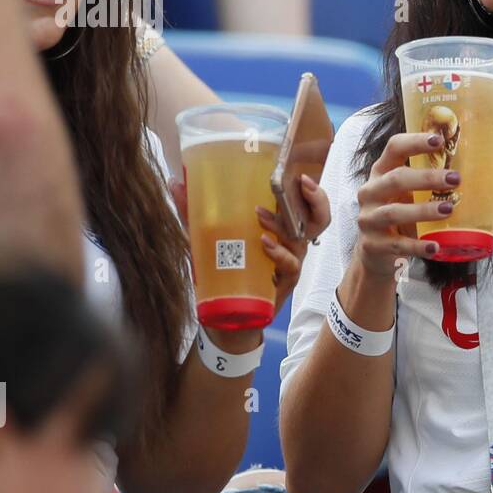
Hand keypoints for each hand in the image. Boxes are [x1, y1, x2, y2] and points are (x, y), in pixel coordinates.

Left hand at [167, 175, 330, 313]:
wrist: (227, 316)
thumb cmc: (222, 271)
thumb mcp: (205, 238)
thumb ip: (192, 211)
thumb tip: (176, 182)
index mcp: (278, 226)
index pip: (303, 203)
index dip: (312, 189)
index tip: (302, 175)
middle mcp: (290, 242)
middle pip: (317, 218)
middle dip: (315, 200)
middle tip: (299, 185)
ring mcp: (291, 261)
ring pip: (300, 239)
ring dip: (281, 224)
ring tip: (260, 217)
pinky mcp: (286, 282)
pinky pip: (291, 265)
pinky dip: (279, 253)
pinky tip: (265, 244)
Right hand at [354, 132, 492, 279]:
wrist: (377, 254)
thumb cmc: (405, 216)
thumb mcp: (418, 197)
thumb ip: (449, 187)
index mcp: (383, 171)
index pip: (394, 147)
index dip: (415, 141)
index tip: (439, 140)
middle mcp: (372, 191)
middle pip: (396, 178)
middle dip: (426, 178)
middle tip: (455, 179)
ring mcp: (369, 218)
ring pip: (394, 212)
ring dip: (423, 210)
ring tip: (449, 209)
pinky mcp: (373, 245)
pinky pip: (397, 244)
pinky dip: (418, 246)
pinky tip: (435, 247)